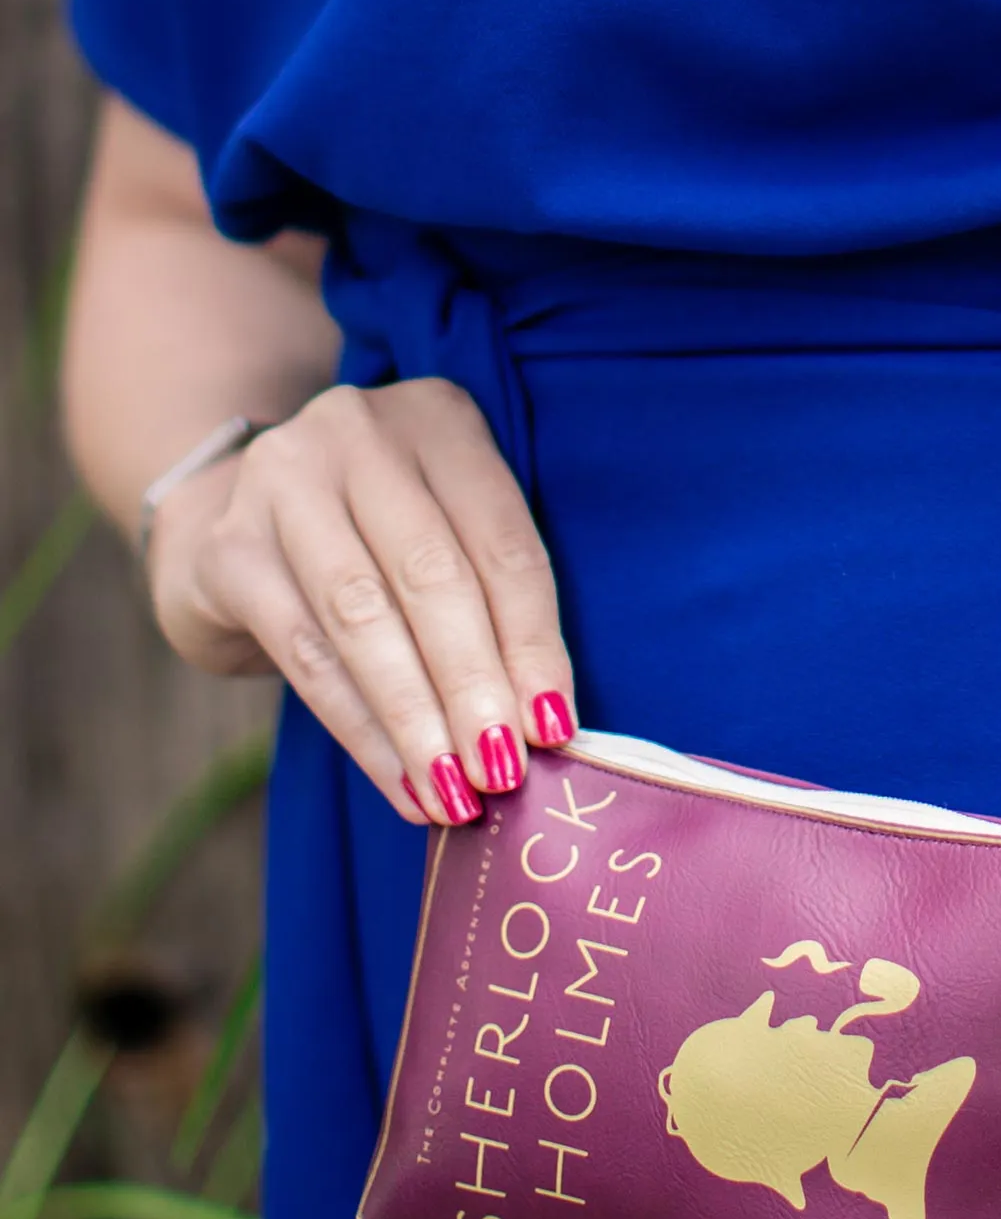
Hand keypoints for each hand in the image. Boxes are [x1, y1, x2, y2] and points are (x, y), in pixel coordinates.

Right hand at [144, 380, 577, 823]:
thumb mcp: (452, 546)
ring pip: (364, 620)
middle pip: (433, 579)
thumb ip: (497, 611)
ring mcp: (281, 481)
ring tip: (457, 795)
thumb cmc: (383, 549)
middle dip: (476, 688)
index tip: (556, 731)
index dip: (534, 646)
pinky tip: (403, 785)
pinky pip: (307, 655)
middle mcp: (358, 433)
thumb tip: (547, 732)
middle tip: (505, 773)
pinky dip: (363, 732)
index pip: (504, 547)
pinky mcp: (227, 547)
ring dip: (418, 720)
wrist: (236, 527)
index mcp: (442, 423)